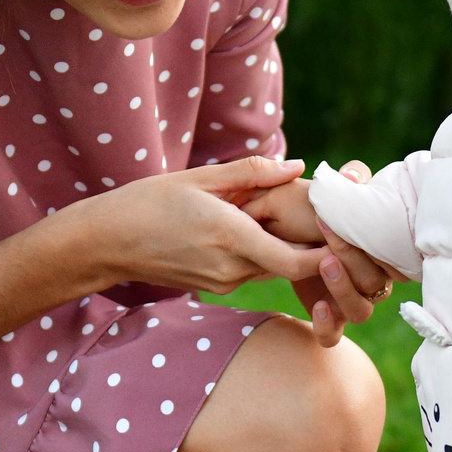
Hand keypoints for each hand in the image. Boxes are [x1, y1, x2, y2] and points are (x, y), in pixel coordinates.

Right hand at [61, 157, 326, 293]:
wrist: (107, 242)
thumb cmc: (149, 202)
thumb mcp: (199, 177)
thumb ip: (252, 172)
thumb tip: (297, 166)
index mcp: (231, 237)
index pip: (297, 262)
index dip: (328, 254)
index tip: (343, 232)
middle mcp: (231, 268)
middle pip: (292, 266)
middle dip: (314, 247)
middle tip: (332, 220)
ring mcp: (223, 282)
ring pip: (272, 267)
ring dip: (287, 247)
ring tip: (298, 217)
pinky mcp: (215, 286)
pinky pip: (252, 270)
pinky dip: (264, 252)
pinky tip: (261, 228)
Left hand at [237, 165, 393, 343]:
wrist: (291, 235)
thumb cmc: (324, 210)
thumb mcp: (339, 191)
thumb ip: (352, 180)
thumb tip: (352, 175)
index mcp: (381, 254)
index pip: (392, 256)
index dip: (376, 243)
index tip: (350, 220)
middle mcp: (371, 282)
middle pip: (374, 282)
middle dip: (354, 258)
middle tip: (328, 233)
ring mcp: (350, 303)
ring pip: (360, 311)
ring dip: (344, 288)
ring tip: (323, 264)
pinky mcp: (328, 318)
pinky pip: (332, 336)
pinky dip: (327, 327)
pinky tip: (317, 307)